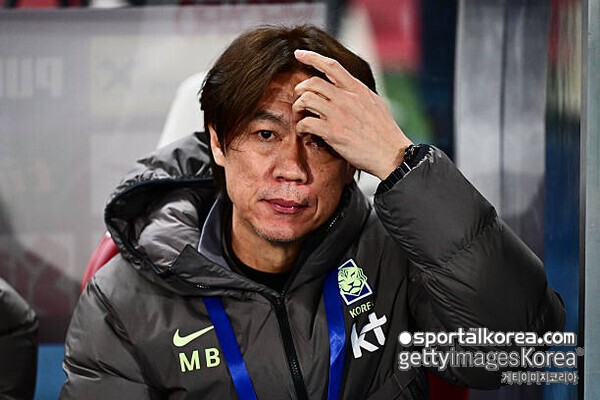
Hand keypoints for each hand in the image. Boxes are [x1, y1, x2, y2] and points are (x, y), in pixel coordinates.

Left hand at [293, 49, 412, 179]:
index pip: (332, 66)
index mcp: (357, 89)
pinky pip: (306, 122)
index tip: (298, 54)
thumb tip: (349, 87)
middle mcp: (347, 98)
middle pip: (312, 82)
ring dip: (297, 107)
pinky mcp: (333, 132)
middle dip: (300, 89)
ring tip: (300, 116)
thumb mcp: (376, 104)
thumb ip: (360, 93)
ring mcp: (339, 114)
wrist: (391, 154)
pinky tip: (304, 131)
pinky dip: (300, 126)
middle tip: (299, 100)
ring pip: (306, 99)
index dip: (312, 57)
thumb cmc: (384, 132)